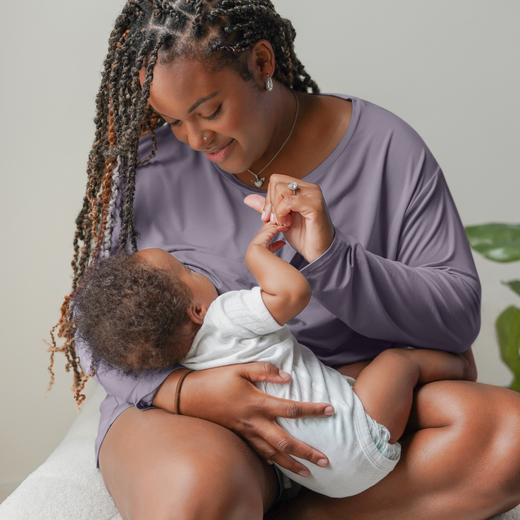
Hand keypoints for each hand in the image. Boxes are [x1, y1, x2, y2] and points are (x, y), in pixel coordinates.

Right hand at [177, 363, 333, 475]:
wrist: (187, 396)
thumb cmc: (214, 379)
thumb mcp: (239, 368)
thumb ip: (265, 370)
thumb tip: (288, 377)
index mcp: (256, 403)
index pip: (291, 409)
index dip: (312, 410)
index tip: (331, 410)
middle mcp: (253, 422)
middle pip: (285, 442)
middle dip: (307, 453)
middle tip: (326, 461)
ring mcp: (245, 432)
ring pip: (272, 454)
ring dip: (292, 464)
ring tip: (309, 473)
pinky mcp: (238, 437)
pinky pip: (258, 453)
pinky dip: (272, 462)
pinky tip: (280, 465)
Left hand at [244, 174, 334, 262]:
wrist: (318, 252)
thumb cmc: (303, 237)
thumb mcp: (280, 220)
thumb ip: (267, 208)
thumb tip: (248, 198)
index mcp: (302, 188)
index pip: (276, 180)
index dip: (268, 198)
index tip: (268, 217)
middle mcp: (309, 188)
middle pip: (276, 181)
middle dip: (270, 203)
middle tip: (274, 220)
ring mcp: (313, 194)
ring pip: (281, 189)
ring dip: (276, 208)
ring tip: (282, 223)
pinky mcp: (315, 204)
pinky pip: (289, 201)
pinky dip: (282, 213)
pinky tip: (287, 224)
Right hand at [248, 221, 286, 252]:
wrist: (256, 253)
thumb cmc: (260, 253)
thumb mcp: (271, 248)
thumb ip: (277, 244)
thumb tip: (283, 243)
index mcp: (262, 234)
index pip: (267, 225)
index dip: (273, 223)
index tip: (279, 222)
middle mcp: (263, 231)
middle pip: (270, 221)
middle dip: (277, 219)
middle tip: (285, 218)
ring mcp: (265, 230)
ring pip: (273, 222)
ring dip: (281, 222)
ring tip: (288, 222)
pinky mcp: (268, 231)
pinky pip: (277, 227)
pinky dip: (282, 227)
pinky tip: (287, 227)